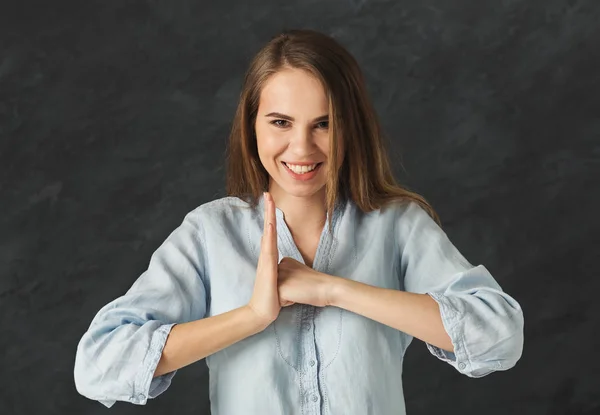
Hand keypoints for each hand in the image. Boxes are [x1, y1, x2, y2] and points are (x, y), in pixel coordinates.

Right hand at [247, 192, 281, 327]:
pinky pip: (268, 249)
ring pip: (268, 235)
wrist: (262, 312)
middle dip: (268, 211)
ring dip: (269, 218)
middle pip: (268, 228)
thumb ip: (284, 272)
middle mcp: (267, 256)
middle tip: (268, 193)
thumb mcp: (282, 281)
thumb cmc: (273, 298)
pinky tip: (270, 226)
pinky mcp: (267, 268)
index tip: (272, 201)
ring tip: (269, 202)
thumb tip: (288, 270)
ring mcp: (266, 261)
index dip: (272, 216)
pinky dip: (269, 236)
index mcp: (270, 257)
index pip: (272, 232)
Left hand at [277, 257, 337, 307]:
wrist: (326, 288)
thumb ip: (288, 275)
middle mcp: (279, 265)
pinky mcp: (280, 287)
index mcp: (284, 261)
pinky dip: (287, 303)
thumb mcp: (299, 274)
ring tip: (299, 291)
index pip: (278, 281)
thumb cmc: (316, 284)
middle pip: (275, 288)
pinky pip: (278, 302)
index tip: (302, 282)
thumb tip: (282, 284)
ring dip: (286, 297)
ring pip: (275, 295)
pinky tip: (297, 295)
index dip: (290, 286)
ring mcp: (279, 275)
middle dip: (286, 292)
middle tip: (301, 287)